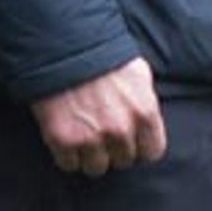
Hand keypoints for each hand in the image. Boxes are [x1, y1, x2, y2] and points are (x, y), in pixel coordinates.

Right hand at [29, 57, 164, 177]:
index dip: (138, 148)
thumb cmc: (101, 54)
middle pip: (122, 161)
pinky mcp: (63, 139)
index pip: (151, 153)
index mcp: (145, 113)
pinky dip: (65, 156)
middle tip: (100, 132)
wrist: (60, 42)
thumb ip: (145, 103)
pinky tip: (64, 139)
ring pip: (96, 168)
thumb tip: (147, 122)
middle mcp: (122, 130)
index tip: (128, 142)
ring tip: (82, 137)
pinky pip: (69, 165)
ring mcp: (92, 137)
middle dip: (113, 150)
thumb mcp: (137, 74)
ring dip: (89, 156)